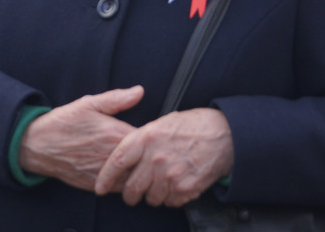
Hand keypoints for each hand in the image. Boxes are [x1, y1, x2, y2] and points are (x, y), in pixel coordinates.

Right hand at [19, 86, 143, 191]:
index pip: (148, 139)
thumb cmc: (63, 122)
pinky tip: (128, 174)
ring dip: (141, 172)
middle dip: (151, 156)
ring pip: (135, 178)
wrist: (37, 145)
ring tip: (145, 164)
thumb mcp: (88, 103)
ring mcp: (104, 173)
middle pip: (145, 161)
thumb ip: (116, 99)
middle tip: (155, 150)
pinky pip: (120, 189)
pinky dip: (127, 183)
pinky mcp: (96, 185)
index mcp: (114, 134)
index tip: (157, 133)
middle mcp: (111, 156)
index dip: (155, 137)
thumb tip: (140, 91)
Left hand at [95, 108, 233, 207]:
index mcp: (147, 137)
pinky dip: (171, 197)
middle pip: (132, 188)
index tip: (100, 187)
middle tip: (132, 194)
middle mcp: (156, 157)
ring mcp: (170, 175)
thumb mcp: (163, 123)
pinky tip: (178, 183)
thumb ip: (143, 139)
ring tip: (162, 183)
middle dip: (130, 195)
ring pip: (151, 198)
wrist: (225, 135)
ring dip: (153, 195)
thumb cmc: (193, 126)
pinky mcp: (185, 188)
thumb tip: (126, 156)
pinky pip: (169, 202)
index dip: (106, 177)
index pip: (118, 161)